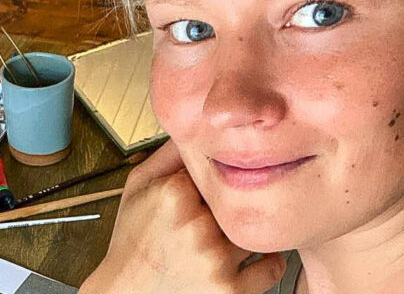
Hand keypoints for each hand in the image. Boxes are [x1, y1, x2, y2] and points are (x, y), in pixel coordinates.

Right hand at [79, 143, 285, 293]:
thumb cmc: (131, 243)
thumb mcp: (136, 188)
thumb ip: (167, 153)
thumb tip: (194, 126)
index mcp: (173, 193)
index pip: (220, 169)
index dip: (215, 181)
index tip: (206, 189)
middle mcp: (196, 225)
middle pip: (239, 199)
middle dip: (230, 207)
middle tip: (212, 216)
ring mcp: (215, 259)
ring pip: (256, 229)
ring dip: (248, 232)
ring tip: (221, 239)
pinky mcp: (230, 290)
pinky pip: (271, 266)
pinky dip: (265, 263)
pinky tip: (242, 260)